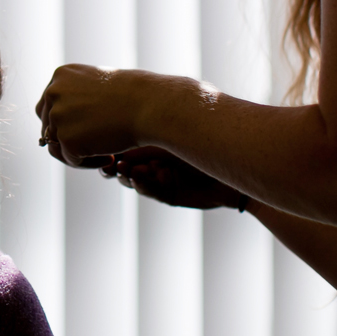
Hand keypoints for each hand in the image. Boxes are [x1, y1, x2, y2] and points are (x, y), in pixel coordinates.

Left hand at [35, 64, 150, 167]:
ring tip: (104, 153)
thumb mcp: (100, 86)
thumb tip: (64, 125)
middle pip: (48, 126)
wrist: (149, 105)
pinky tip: (110, 156)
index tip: (88, 129)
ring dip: (76, 153)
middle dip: (68, 138)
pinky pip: (71, 159)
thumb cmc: (134, 96)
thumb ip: (78, 99)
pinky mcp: (66, 139)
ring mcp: (57, 116)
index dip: (65, 122)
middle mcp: (53, 93)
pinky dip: (88, 163)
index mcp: (60, 76)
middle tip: (96, 144)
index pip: (47, 106)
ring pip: (55, 146)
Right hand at [108, 146, 246, 210]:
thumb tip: (116, 148)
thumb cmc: (202, 140)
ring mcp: (160, 181)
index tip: (105, 151)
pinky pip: (152, 191)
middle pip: (125, 169)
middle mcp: (152, 165)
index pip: (124, 150)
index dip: (113, 152)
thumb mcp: (168, 140)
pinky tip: (140, 176)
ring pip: (136, 181)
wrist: (231, 161)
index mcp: (150, 148)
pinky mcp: (170, 196)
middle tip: (112, 164)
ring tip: (126, 170)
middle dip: (117, 167)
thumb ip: (144, 144)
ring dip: (129, 176)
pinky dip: (144, 185)